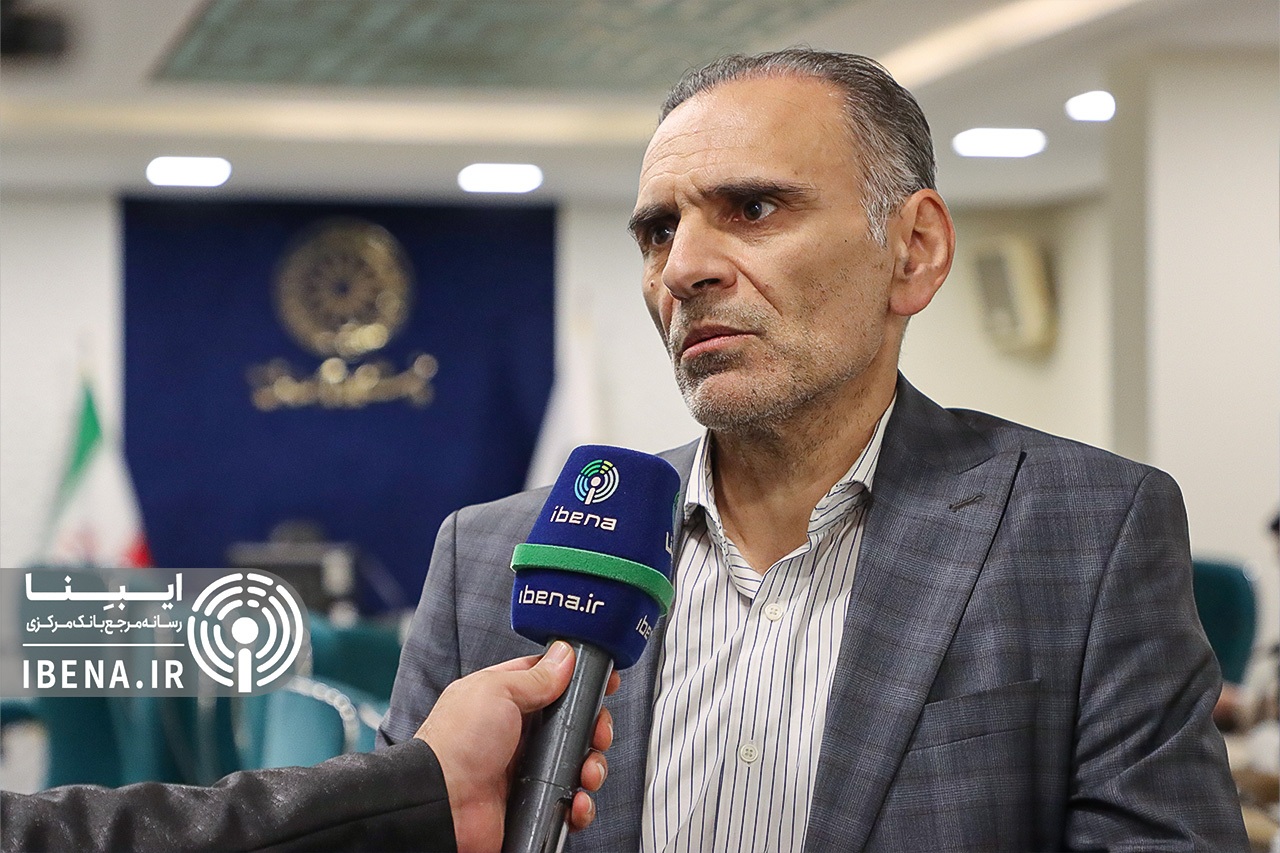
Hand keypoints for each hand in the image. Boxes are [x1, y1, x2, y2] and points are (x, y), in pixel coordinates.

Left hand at [414, 642, 619, 852]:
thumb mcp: (497, 691)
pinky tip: (575, 801)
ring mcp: (527, 770)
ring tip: (587, 773)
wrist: (442, 803)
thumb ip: (536, 676)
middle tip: (597, 732)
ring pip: (578, 763)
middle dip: (594, 728)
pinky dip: (580, 804)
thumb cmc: (456, 743)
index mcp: (506, 700)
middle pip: (574, 724)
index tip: (604, 682)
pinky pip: (569, 802)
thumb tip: (564, 654)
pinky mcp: (534, 803)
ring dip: (592, 767)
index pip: (551, 682)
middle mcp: (519, 735)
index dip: (579, 681)